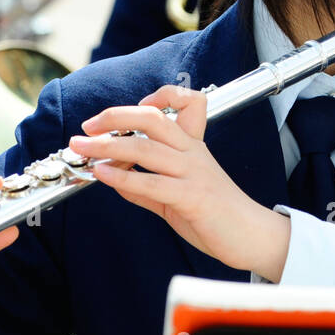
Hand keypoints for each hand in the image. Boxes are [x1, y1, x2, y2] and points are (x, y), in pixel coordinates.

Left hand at [69, 86, 290, 279]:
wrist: (253, 237)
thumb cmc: (217, 216)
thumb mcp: (177, 196)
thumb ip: (147, 187)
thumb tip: (115, 180)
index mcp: (194, 146)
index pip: (185, 103)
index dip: (157, 97)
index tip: (128, 112)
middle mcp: (193, 152)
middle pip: (153, 118)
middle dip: (115, 116)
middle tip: (87, 126)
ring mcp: (194, 172)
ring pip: (146, 147)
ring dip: (107, 145)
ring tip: (81, 148)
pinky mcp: (193, 196)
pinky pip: (153, 182)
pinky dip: (123, 176)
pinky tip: (102, 175)